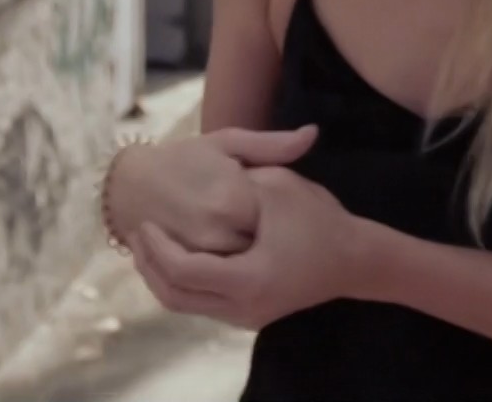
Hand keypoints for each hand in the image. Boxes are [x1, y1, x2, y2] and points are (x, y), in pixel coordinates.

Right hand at [107, 126, 319, 254]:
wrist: (130, 184)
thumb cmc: (184, 157)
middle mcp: (219, 231)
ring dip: (248, 254)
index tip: (275, 205)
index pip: (279, 217)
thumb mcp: (227, 142)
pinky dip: (227, 266)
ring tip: (243, 236)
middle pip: (264, 244)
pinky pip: (221, 275)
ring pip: (244, 264)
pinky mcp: (188, 269)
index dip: (279, 212)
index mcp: (236, 198)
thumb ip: (272, 144)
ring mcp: (202, 254)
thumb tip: (313, 133)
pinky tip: (225, 250)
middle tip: (264, 225)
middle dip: (267, 237)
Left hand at [130, 165, 371, 330]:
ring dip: (161, 277)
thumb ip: (238, 177)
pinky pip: (202, 304)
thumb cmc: (318, 218)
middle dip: (149, 266)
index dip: (159, 248)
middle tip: (136, 235)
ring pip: (185, 305)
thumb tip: (197, 176)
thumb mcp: (277, 184)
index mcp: (249, 277)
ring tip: (146, 245)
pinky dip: (181, 283)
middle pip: (176, 297)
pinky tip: (172, 256)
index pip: (185, 271)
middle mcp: (244, 306)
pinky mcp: (249, 315)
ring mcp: (246, 316)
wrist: (355, 260)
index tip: (145, 223)